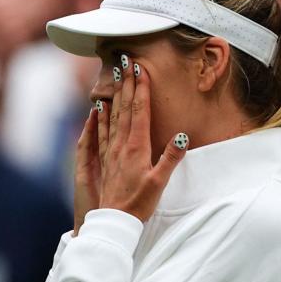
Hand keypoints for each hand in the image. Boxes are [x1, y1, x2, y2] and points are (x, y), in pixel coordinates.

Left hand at [73, 56, 187, 231]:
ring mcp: (111, 151)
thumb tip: (183, 135)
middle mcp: (122, 145)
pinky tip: (98, 107)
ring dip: (114, 94)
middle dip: (126, 83)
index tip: (140, 69)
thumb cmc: (139, 203)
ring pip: (111, 116)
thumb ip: (171, 158)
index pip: (139, 111)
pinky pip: (101, 132)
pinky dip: (100, 116)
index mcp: (137, 147)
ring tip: (113, 76)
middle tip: (125, 61)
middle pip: (124, 108)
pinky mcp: (104, 160)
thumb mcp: (160, 182)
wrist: (114, 220)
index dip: (140, 89)